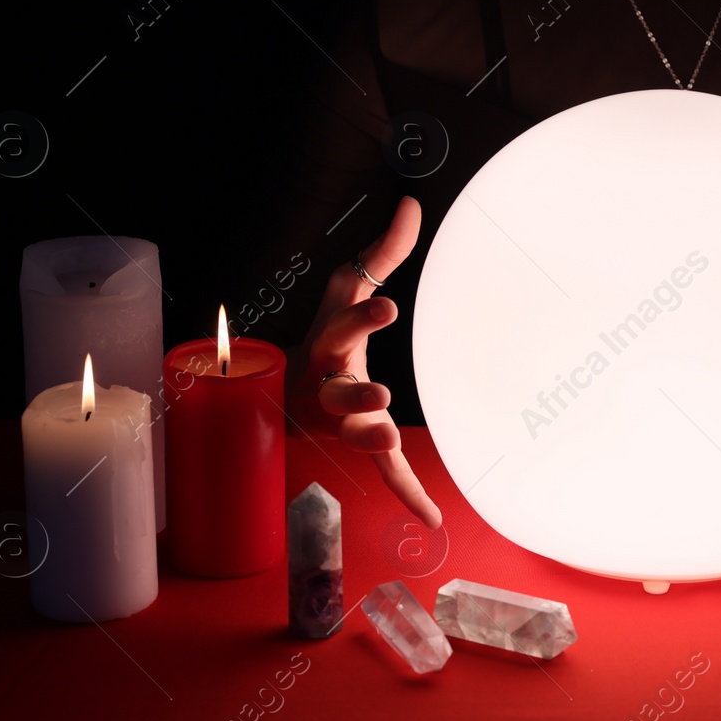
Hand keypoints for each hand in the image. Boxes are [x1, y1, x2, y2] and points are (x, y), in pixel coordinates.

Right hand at [297, 195, 440, 528]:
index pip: (342, 326)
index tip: (387, 305)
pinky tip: (432, 517)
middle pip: (337, 391)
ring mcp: (340, 421)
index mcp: (328, 342)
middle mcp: (327, 385)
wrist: (289, 386)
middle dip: (355, 394)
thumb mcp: (347, 289)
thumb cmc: (328, 333)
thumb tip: (410, 203)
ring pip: (351, 434)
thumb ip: (381, 252)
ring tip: (388, 439)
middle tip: (380, 395)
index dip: (361, 317)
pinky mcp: (361, 446)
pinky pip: (384, 474)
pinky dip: (408, 494)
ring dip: (370, 441)